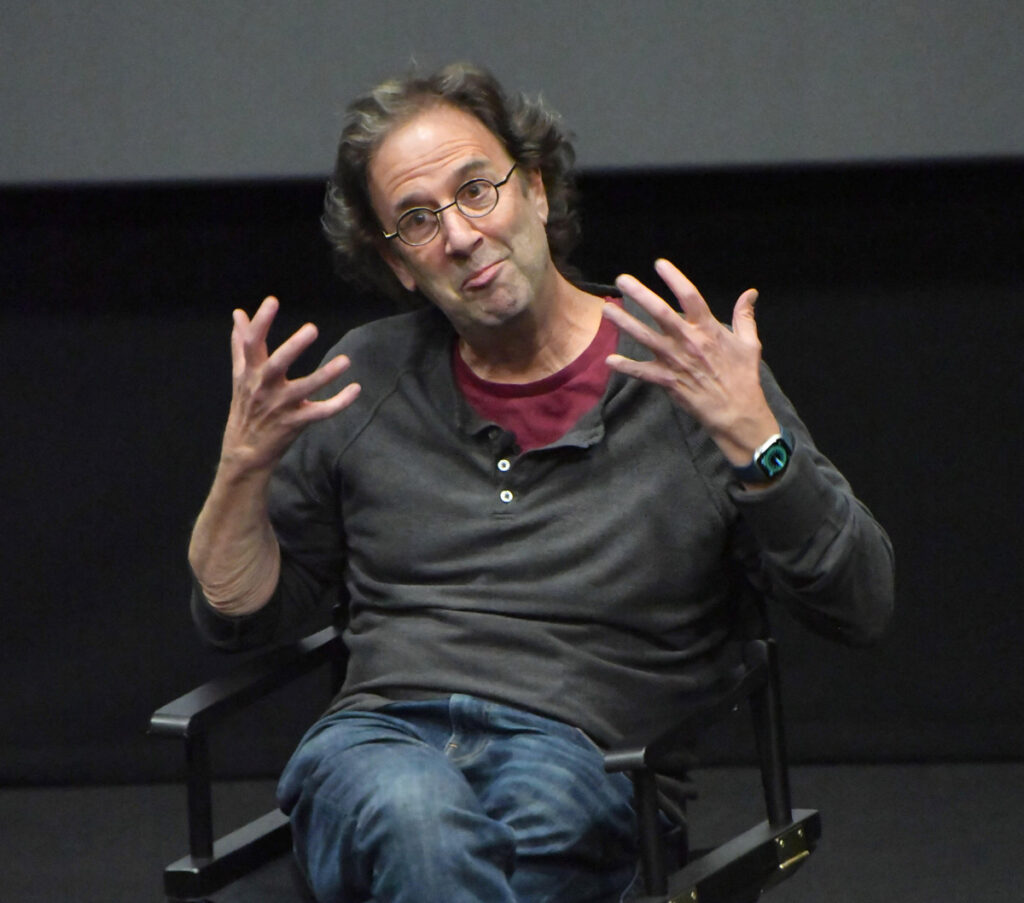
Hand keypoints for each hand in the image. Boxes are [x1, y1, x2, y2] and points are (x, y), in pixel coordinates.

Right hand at [221, 296, 359, 474]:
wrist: (245, 451)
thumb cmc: (246, 406)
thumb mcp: (240, 375)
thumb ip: (241, 344)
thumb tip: (238, 313)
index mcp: (250, 373)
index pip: (251, 343)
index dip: (261, 322)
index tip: (272, 300)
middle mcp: (263, 388)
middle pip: (276, 365)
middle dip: (292, 348)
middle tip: (312, 328)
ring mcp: (280, 406)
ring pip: (304, 389)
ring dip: (325, 375)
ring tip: (346, 361)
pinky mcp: (295, 423)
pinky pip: (320, 412)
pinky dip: (339, 402)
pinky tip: (355, 389)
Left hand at [602, 258, 777, 464]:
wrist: (736, 412)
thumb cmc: (743, 377)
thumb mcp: (749, 344)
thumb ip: (745, 316)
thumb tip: (751, 293)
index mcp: (708, 329)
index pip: (690, 296)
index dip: (674, 278)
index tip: (659, 264)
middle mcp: (688, 341)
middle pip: (660, 312)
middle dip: (639, 294)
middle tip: (621, 280)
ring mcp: (675, 361)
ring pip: (645, 337)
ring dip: (624, 323)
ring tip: (607, 310)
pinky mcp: (667, 380)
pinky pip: (642, 372)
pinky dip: (625, 367)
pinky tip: (609, 360)